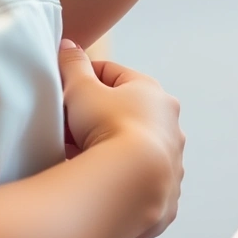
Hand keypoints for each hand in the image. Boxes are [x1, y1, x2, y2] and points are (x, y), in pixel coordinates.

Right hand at [58, 40, 183, 237]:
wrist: (134, 180)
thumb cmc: (109, 126)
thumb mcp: (82, 89)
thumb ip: (74, 66)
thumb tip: (68, 46)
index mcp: (152, 92)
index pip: (115, 75)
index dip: (86, 79)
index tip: (65, 90)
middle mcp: (169, 122)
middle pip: (126, 113)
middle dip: (96, 118)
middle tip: (67, 129)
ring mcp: (172, 157)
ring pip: (135, 147)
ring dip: (110, 149)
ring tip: (80, 159)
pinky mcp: (168, 191)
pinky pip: (140, 179)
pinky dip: (122, 179)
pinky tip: (102, 184)